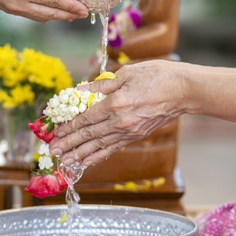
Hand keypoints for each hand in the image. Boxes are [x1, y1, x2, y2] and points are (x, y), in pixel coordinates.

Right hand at [0, 0, 87, 22]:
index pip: (55, 1)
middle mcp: (21, 4)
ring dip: (58, 17)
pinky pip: (32, 16)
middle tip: (84, 14)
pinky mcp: (10, 11)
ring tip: (72, 14)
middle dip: (69, 15)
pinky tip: (52, 13)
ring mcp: (14, 10)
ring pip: (42, 17)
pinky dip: (44, 15)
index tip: (84, 9)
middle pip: (51, 14)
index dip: (71, 6)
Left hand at [49, 60, 184, 165]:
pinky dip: (99, 155)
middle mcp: (121, 121)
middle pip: (89, 134)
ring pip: (99, 145)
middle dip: (69, 143)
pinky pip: (113, 148)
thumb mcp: (128, 73)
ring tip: (64, 160)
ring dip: (79, 153)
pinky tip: (87, 161)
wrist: (183, 90)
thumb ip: (102, 85)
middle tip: (52, 150)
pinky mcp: (136, 135)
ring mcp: (129, 131)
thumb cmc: (157, 76)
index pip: (86, 118)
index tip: (55, 131)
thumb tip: (81, 90)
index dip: (69, 126)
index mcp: (116, 103)